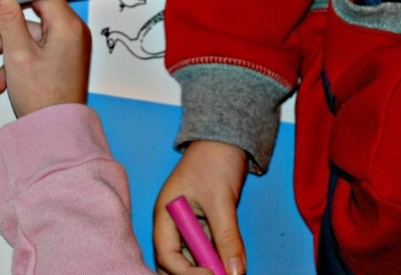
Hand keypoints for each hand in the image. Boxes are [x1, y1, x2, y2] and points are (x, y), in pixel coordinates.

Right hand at [0, 0, 91, 116]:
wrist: (54, 137)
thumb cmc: (43, 98)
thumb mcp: (17, 53)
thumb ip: (6, 16)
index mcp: (67, 24)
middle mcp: (69, 33)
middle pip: (29, 13)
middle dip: (0, 23)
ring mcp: (63, 48)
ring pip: (24, 36)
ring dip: (0, 51)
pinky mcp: (56, 63)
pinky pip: (29, 53)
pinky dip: (11, 65)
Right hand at [154, 141, 248, 274]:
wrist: (227, 139)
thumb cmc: (216, 160)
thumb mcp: (221, 200)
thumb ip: (227, 237)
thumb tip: (234, 271)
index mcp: (166, 215)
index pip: (166, 255)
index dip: (187, 273)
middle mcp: (173, 223)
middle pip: (175, 262)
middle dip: (194, 273)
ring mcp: (189, 224)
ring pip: (193, 258)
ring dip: (209, 266)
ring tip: (228, 270)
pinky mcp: (205, 224)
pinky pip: (207, 249)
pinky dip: (217, 258)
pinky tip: (231, 262)